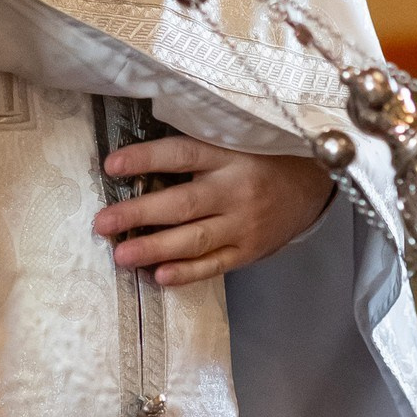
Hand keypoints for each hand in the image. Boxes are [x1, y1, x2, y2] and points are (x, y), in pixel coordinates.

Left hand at [95, 136, 331, 288]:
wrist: (314, 183)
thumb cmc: (263, 157)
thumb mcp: (236, 141)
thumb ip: (199, 151)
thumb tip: (142, 162)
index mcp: (228, 155)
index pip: (181, 154)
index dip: (146, 159)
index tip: (111, 165)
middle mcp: (235, 190)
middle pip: (181, 203)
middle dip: (138, 214)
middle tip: (102, 223)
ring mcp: (243, 224)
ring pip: (194, 239)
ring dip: (154, 248)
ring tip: (121, 256)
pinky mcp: (249, 250)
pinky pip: (214, 265)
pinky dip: (186, 272)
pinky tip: (160, 276)